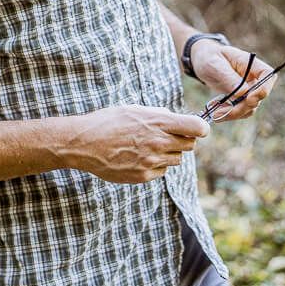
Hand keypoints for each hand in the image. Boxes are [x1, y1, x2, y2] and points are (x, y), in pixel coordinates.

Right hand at [60, 105, 209, 183]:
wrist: (84, 144)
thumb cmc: (107, 122)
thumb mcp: (133, 110)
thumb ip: (158, 115)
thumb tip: (176, 119)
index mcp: (158, 122)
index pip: (197, 127)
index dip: (200, 128)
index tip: (197, 129)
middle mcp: (159, 142)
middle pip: (190, 145)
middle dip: (183, 140)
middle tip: (167, 137)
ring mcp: (152, 161)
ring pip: (176, 159)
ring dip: (168, 153)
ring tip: (147, 147)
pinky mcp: (144, 176)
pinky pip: (161, 171)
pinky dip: (155, 165)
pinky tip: (137, 157)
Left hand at [191, 41, 275, 121]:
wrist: (204, 61)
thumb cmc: (210, 57)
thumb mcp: (214, 64)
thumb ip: (228, 76)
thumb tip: (243, 92)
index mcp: (251, 64)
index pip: (268, 75)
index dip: (263, 89)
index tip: (249, 99)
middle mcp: (254, 78)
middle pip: (259, 97)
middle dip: (242, 107)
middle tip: (220, 112)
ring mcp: (250, 90)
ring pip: (250, 108)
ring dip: (233, 114)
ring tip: (214, 113)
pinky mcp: (242, 99)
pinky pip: (241, 111)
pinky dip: (229, 115)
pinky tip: (215, 112)